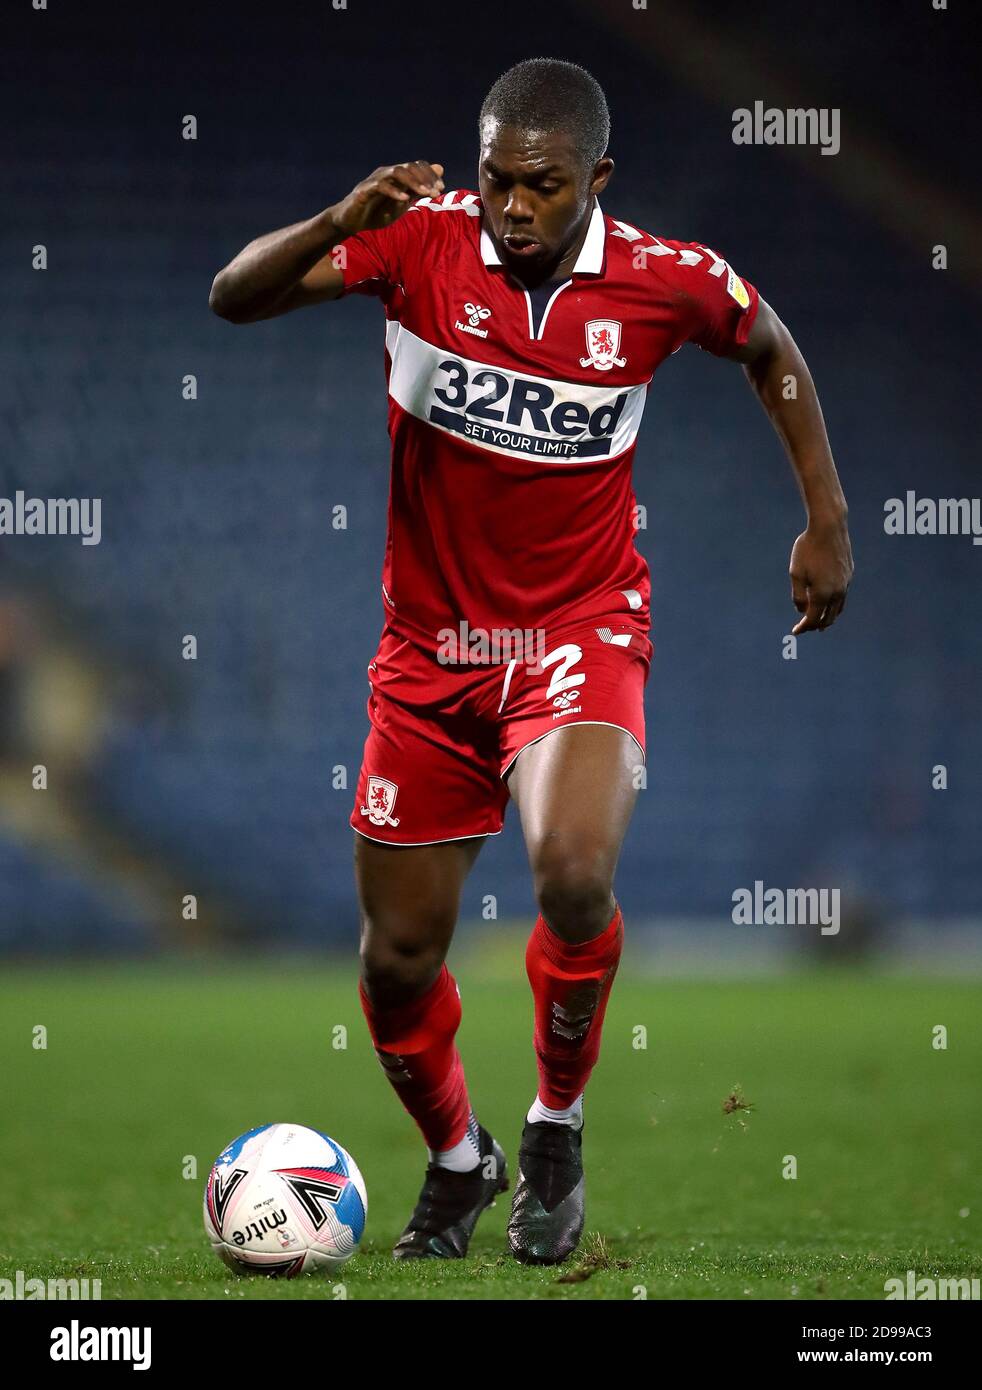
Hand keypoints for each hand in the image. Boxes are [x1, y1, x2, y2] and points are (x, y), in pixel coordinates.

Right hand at [329, 161, 444, 235]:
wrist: (351, 223)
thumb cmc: (377, 212)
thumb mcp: (403, 203)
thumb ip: (419, 189)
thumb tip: (440, 170)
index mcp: (396, 176)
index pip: (417, 166)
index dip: (430, 175)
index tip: (441, 189)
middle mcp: (386, 173)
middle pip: (409, 166)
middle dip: (425, 178)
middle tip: (436, 192)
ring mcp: (375, 180)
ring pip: (397, 171)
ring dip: (413, 182)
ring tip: (425, 193)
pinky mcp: (365, 190)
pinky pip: (381, 185)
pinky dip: (394, 191)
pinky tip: (405, 199)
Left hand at [789, 520, 852, 632]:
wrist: (829, 528)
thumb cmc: (808, 549)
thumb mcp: (796, 573)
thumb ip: (797, 595)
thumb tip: (802, 611)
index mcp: (822, 594)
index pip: (813, 619)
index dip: (803, 627)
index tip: (795, 631)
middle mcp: (837, 592)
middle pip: (828, 618)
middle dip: (816, 625)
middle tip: (806, 628)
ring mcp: (845, 583)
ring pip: (838, 608)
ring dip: (828, 617)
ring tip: (821, 623)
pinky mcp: (849, 574)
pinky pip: (842, 596)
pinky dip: (834, 604)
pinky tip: (829, 602)